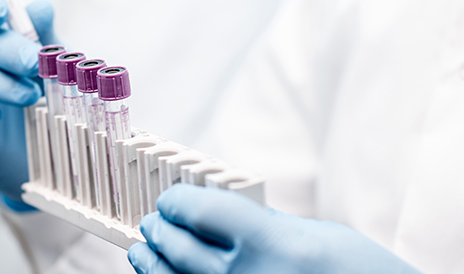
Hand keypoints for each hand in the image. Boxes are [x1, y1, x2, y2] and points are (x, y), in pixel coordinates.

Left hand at [129, 184, 421, 273]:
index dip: (177, 201)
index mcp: (274, 245)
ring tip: (145, 251)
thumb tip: (218, 212)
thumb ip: (265, 223)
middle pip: (178, 246)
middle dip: (160, 229)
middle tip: (155, 222)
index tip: (171, 199)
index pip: (200, 210)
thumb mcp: (318, 236)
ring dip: (152, 263)